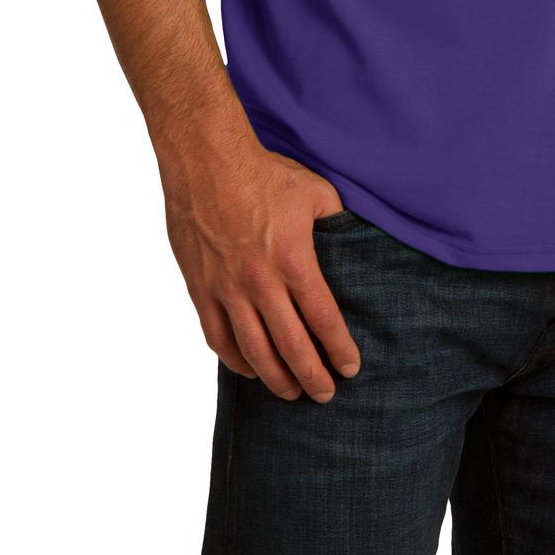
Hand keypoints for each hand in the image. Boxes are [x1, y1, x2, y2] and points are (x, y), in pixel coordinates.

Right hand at [154, 130, 362, 403]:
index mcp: (293, 259)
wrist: (207, 160)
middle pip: (291, 346)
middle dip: (312, 377)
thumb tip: (354, 241)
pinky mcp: (200, 287)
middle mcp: (260, 281)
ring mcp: (227, 288)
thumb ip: (336, 222)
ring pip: (253, 351)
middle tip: (325, 395)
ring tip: (291, 393)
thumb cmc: (264, 172)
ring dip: (275, 378)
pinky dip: (235, 360)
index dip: (338, 349)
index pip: (323, 318)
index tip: (350, 369)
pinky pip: (217, 337)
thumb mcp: (314, 191)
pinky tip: (249, 369)